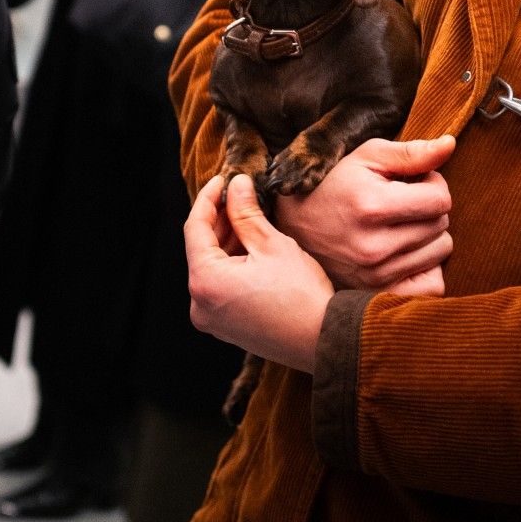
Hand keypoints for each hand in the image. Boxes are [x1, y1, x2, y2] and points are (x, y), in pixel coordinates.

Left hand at [185, 174, 333, 370]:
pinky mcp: (226, 327)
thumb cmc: (302, 296)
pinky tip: (251, 248)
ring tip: (249, 218)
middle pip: (201, 250)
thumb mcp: (272, 245)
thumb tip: (236, 185)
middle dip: (219, 220)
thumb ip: (247, 213)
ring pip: (211, 268)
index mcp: (205, 282)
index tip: (222, 180)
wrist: (324, 341)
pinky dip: (232, 265)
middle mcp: (200, 304)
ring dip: (227, 243)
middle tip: (239, 195)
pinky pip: (221, 287)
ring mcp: (212, 319)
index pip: (195, 229)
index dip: (208, 199)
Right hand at [275, 136, 454, 290]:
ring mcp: (376, 275)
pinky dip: (427, 268)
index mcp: (372, 206)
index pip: (440, 199)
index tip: (413, 183)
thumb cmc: (335, 184)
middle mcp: (374, 246)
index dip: (432, 184)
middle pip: (442, 225)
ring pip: (441, 251)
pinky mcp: (378, 293)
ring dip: (428, 236)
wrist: (294, 226)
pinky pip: (432, 284)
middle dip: (428, 209)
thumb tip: (450, 145)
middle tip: (402, 204)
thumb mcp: (366, 157)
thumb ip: (411, 153)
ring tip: (400, 226)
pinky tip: (406, 253)